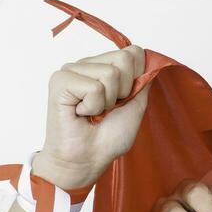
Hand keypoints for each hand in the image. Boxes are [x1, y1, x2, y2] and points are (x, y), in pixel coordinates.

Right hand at [32, 45, 149, 189]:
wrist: (87, 159)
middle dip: (123, 90)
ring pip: (110, 73)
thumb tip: (151, 60)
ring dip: (107, 101)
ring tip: (93, 112)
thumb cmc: (107, 138)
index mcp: (103, 67)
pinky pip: (94, 87)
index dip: (136, 78)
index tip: (123, 101)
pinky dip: (93, 106)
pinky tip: (81, 113)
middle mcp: (87, 65)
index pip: (133, 52)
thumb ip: (143, 81)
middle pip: (124, 58)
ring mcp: (71, 70)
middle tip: (106, 109)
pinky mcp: (60, 81)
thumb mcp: (136, 105)